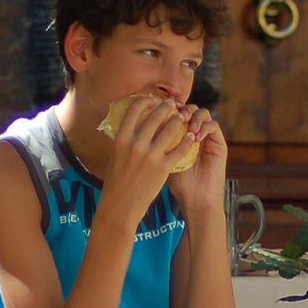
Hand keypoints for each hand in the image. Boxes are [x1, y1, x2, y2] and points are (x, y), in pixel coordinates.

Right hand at [104, 96, 195, 222]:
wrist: (120, 206)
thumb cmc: (116, 183)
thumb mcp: (115, 157)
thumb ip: (125, 141)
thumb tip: (132, 128)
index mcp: (121, 139)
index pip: (134, 110)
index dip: (146, 101)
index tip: (153, 101)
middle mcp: (135, 144)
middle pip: (156, 116)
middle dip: (167, 107)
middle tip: (173, 105)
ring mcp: (150, 156)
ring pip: (171, 128)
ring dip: (179, 120)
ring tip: (183, 118)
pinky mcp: (163, 168)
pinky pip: (180, 148)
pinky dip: (187, 140)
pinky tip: (191, 137)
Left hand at [167, 105, 228, 213]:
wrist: (195, 200)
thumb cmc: (177, 184)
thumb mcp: (163, 160)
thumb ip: (157, 144)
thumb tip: (140, 127)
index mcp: (181, 135)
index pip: (176, 113)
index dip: (169, 108)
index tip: (162, 109)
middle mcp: (194, 134)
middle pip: (189, 109)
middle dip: (182, 108)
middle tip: (176, 114)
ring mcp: (207, 137)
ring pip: (203, 113)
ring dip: (194, 116)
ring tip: (187, 126)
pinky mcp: (219, 143)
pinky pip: (213, 126)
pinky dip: (204, 127)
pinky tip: (195, 137)